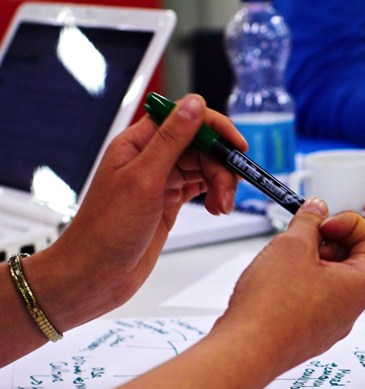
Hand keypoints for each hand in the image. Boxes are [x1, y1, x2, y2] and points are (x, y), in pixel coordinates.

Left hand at [30, 94, 244, 329]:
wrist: (95, 275)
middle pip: (201, 145)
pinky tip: (218, 208)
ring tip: (223, 207)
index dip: (215, 128)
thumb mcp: (144, 180)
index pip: (184, 118)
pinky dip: (215, 195)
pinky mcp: (169, 202)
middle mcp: (150, 158)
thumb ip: (172, 140)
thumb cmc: (106, 231)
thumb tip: (194, 104)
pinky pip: (201, 187)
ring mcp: (161, 180)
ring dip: (221, 184)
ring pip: (205, 167)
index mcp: (137, 143)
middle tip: (227, 193)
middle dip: (221, 166)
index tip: (237, 146)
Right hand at [213, 199, 364, 374]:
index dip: (352, 225)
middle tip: (300, 237)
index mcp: (359, 286)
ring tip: (283, 259)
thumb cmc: (272, 308)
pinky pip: (313, 300)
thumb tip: (317, 210)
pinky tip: (274, 281)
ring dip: (310, 261)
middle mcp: (350, 309)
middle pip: (353, 260)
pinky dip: (298, 283)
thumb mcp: (292, 245)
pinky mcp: (309, 332)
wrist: (245, 351)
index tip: (325, 224)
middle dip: (328, 241)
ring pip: (330, 280)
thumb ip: (309, 221)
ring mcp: (330, 323)